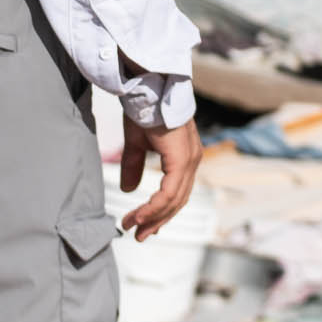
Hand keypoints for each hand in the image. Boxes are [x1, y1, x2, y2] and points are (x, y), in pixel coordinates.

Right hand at [118, 116, 199, 242]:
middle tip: (139, 235)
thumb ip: (135, 165)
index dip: (160, 211)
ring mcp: (190, 159)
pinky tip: (139, 216)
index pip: (177, 192)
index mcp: (185, 155)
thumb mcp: (137, 142)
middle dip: (157, 220)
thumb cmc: (144, 108)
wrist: (148, 86)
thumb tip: (129, 189)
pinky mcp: (182, 159)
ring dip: (153, 217)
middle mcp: (193, 159)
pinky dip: (154, 207)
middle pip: (178, 201)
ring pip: (175, 200)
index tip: (143, 224)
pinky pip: (169, 192)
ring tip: (134, 228)